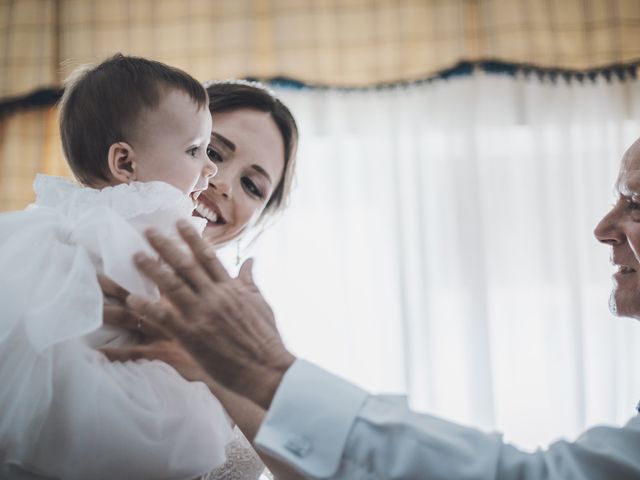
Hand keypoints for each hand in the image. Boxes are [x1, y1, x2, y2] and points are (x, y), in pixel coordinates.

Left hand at [107, 220, 294, 408]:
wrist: (265, 368)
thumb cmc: (265, 338)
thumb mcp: (260, 304)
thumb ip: (249, 281)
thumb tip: (250, 261)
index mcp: (231, 288)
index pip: (208, 257)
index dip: (192, 239)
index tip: (179, 223)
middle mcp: (215, 296)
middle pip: (186, 265)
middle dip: (166, 246)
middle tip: (149, 230)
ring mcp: (202, 315)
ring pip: (172, 285)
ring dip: (152, 269)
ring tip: (136, 255)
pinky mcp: (192, 336)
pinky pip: (164, 317)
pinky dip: (148, 307)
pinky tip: (132, 298)